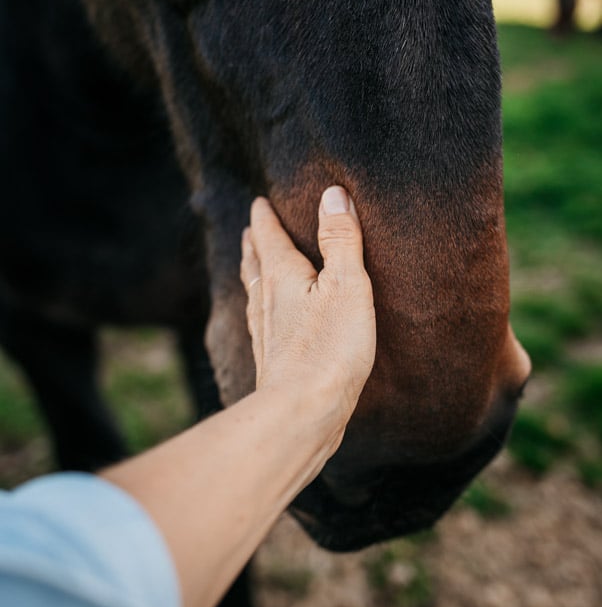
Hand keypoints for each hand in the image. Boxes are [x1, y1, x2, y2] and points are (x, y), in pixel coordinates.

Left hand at [241, 186, 375, 448]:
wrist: (303, 412)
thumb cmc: (329, 348)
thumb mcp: (346, 285)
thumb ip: (341, 240)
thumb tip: (332, 194)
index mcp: (282, 277)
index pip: (269, 238)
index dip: (265, 218)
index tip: (259, 202)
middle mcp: (267, 302)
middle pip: (256, 265)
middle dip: (254, 245)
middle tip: (250, 231)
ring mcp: (267, 335)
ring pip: (256, 295)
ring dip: (254, 275)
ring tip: (254, 267)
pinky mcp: (274, 363)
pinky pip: (263, 325)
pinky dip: (262, 311)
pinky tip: (267, 325)